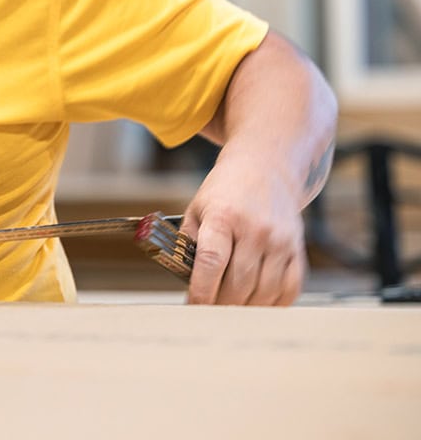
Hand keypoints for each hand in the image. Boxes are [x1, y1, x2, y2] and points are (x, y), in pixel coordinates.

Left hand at [180, 152, 306, 305]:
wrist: (266, 167)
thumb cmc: (225, 191)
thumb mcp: (197, 208)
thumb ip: (188, 242)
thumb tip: (184, 280)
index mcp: (223, 216)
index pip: (212, 261)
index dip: (202, 290)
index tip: (193, 308)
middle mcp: (255, 229)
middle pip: (238, 283)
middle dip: (220, 304)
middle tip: (208, 314)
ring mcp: (280, 240)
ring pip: (264, 291)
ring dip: (245, 308)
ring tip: (229, 310)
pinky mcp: (297, 249)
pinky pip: (289, 289)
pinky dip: (272, 304)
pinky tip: (256, 303)